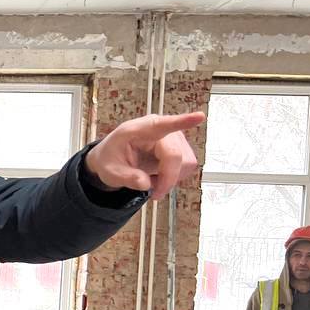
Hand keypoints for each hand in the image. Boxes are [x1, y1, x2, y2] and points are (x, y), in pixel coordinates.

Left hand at [85, 112, 202, 200]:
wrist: (115, 157)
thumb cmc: (112, 158)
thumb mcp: (110, 172)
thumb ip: (126, 178)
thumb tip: (145, 184)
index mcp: (139, 130)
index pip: (162, 124)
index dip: (183, 121)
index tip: (200, 116)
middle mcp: (161, 130)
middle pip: (176, 157)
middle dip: (167, 179)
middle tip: (154, 193)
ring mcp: (174, 138)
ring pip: (186, 164)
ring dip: (170, 178)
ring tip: (151, 178)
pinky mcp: (181, 147)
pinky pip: (187, 167)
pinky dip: (174, 176)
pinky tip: (159, 174)